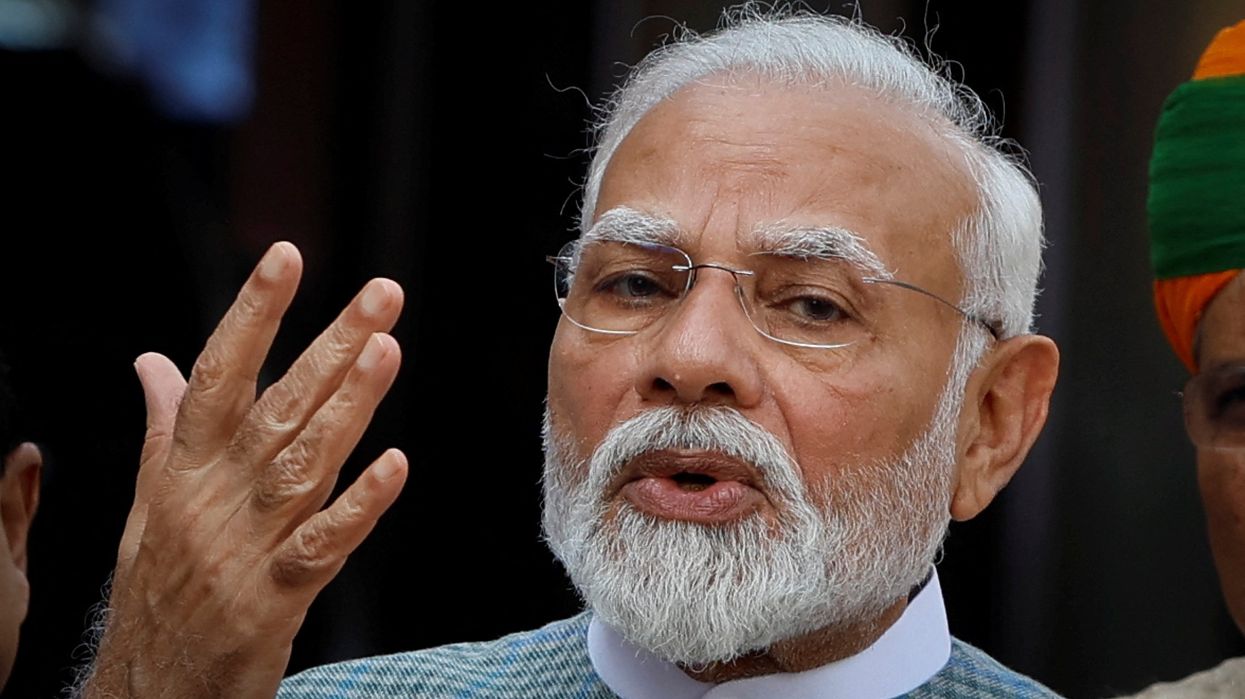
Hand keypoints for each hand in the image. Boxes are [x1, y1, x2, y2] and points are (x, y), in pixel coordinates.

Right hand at [79, 242, 407, 698]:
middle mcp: (213, 498)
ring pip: (303, 465)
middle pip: (278, 409)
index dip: (251, 312)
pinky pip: (321, 545)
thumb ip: (164, 429)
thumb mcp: (149, 503)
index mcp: (183, 469)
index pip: (217, 374)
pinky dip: (359, 504)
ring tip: (387, 351)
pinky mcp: (273, 599)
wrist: (147, 688)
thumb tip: (155, 361)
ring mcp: (244, 548)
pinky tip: (395, 465)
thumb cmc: (157, 587)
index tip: (286, 255)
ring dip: (349, 406)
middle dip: (332, 345)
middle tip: (383, 294)